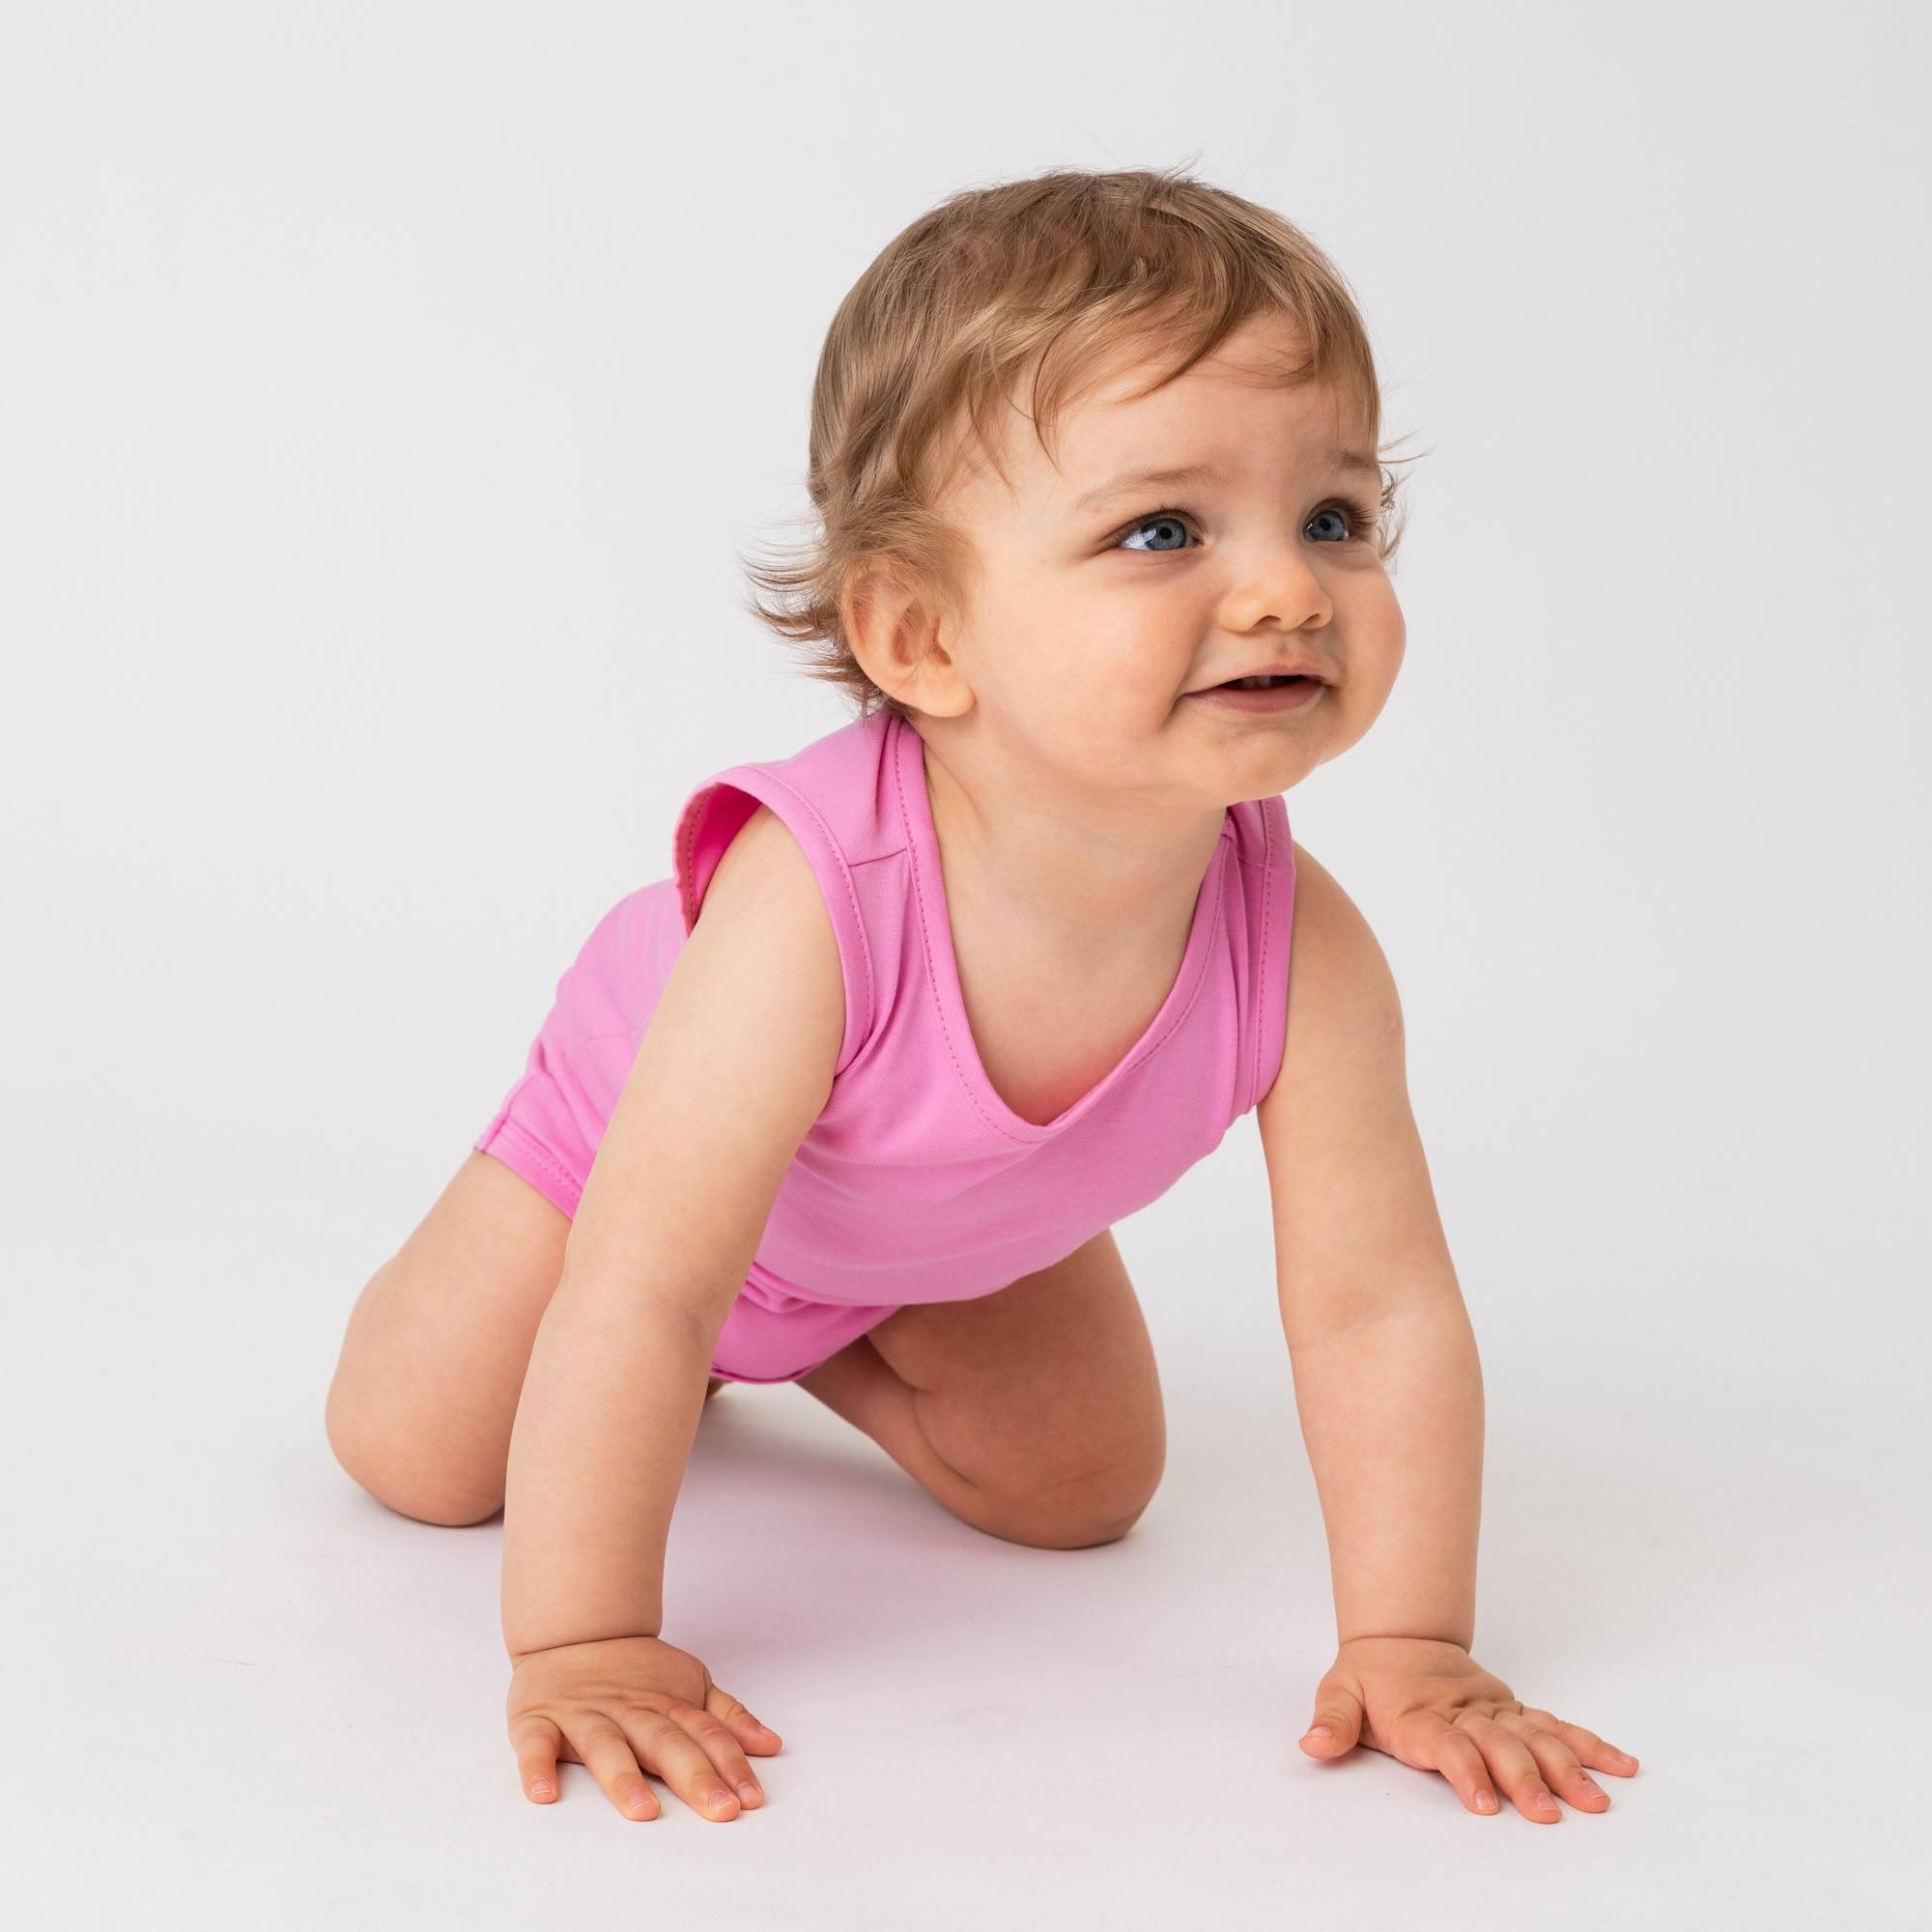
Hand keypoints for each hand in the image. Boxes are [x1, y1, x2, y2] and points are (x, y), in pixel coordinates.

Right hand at [507, 1634, 781, 1820]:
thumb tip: (771, 1745)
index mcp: (667, 1705)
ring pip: (606, 1747)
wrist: (572, 1630)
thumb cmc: (635, 1672)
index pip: (706, 1735)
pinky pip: (535, 1745)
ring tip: (643, 1811)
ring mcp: (583, 1715)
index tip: (751, 1799)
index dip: (730, 1764)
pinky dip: (536, 1768)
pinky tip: (544, 1794)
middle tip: (720, 1810)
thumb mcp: (689, 1685)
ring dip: (624, 1779)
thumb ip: (726, 1717)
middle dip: (695, 1777)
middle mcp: (629, 1711)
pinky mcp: (537, 1720)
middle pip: (665, 1744)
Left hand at [1298, 1636, 1638, 1822]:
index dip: (1466, 1772)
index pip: (1447, 1746)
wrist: (1401, 1637)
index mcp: (1422, 1716)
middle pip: (1499, 1746)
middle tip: (1548, 1814)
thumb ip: (1330, 1721)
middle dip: (1525, 1780)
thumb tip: (1311, 1743)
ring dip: (1568, 1768)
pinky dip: (1588, 1744)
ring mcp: (1495, 1712)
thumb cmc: (1370, 1677)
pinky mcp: (1514, 1712)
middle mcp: (1465, 1714)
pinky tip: (1621, 1764)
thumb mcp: (1339, 1692)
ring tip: (1597, 1801)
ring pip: (1536, 1738)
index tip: (1484, 1803)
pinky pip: (1555, 1727)